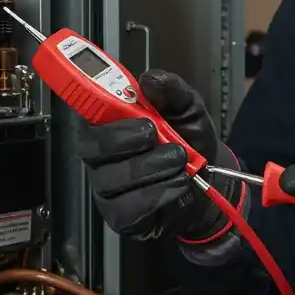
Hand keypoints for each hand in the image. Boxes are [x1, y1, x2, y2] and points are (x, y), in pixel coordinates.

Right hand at [75, 70, 241, 241]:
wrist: (210, 181)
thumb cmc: (189, 141)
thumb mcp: (187, 109)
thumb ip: (171, 90)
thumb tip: (149, 79)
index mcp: (109, 123)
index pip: (84, 110)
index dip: (92, 104)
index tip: (124, 105)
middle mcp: (101, 155)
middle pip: (90, 146)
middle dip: (123, 139)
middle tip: (155, 134)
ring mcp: (107, 188)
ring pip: (111, 178)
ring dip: (150, 167)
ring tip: (180, 160)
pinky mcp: (120, 215)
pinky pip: (127, 207)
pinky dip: (157, 194)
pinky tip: (178, 184)